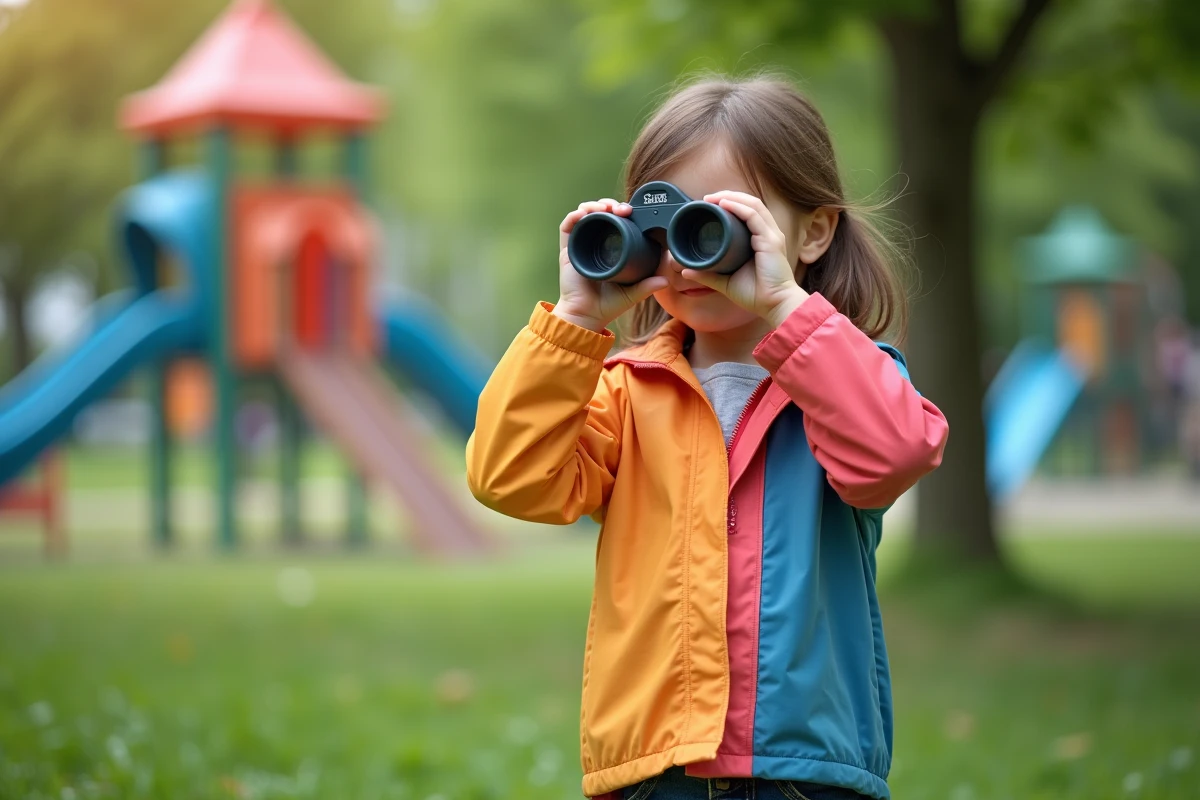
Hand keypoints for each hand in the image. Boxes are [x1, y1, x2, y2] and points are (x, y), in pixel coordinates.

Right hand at [555, 199, 668, 331]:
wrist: (585, 316)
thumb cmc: (607, 306)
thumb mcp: (632, 294)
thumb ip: (647, 286)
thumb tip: (666, 280)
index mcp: (610, 249)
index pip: (615, 222)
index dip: (622, 213)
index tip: (632, 211)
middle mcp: (594, 244)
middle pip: (600, 214)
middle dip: (610, 205)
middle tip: (621, 209)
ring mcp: (580, 245)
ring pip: (584, 215)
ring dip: (594, 206)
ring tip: (604, 208)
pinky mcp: (567, 251)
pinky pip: (567, 227)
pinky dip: (574, 216)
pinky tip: (583, 214)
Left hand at [680, 190, 808, 327]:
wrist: (774, 306)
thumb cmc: (755, 295)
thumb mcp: (725, 283)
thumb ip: (707, 275)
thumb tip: (686, 271)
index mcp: (762, 240)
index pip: (748, 212)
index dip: (730, 204)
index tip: (709, 205)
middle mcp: (768, 234)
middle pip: (750, 204)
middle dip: (728, 196)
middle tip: (707, 198)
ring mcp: (771, 235)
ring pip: (752, 205)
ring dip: (731, 197)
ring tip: (712, 198)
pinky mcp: (771, 241)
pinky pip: (753, 217)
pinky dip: (738, 207)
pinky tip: (724, 204)